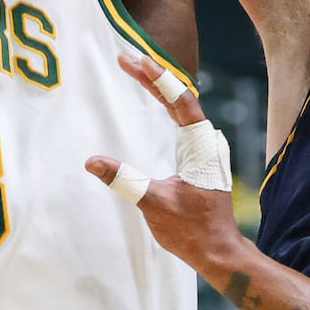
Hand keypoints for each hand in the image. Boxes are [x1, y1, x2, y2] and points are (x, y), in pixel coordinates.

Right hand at [85, 52, 243, 281]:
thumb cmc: (191, 230)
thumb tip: (92, 161)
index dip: (157, 78)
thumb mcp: (155, 204)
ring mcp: (204, 149)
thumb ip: (125, 181)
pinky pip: (181, 121)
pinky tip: (154, 99)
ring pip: (182, 107)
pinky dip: (165, 104)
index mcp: (201, 147)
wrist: (217, 251)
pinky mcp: (198, 157)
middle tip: (125, 57)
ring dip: (160, 87)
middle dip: (153, 76)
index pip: (180, 101)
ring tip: (137, 68)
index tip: (134, 60)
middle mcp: (206, 142)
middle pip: (180, 98)